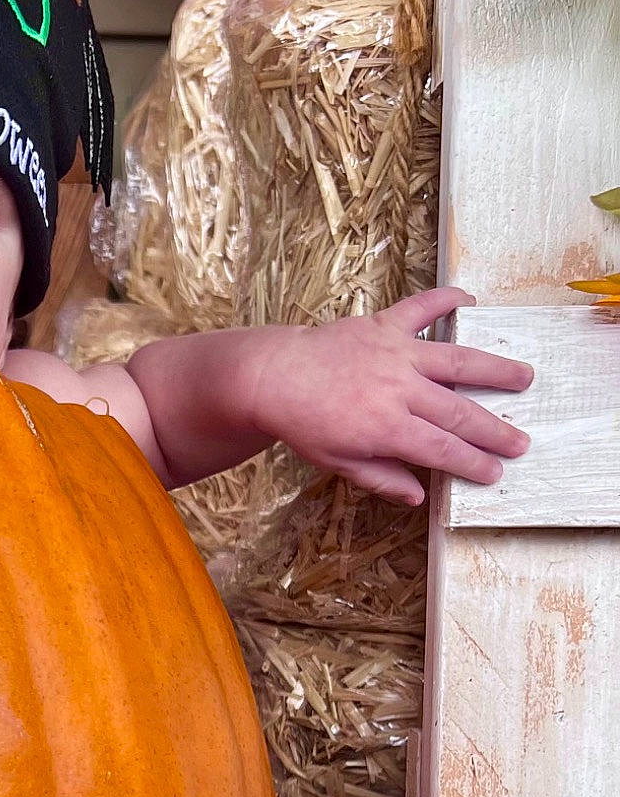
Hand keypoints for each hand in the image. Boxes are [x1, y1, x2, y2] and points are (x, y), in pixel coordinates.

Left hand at [244, 287, 532, 506]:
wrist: (272, 378)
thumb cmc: (303, 424)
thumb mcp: (338, 463)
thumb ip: (382, 478)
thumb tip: (419, 496)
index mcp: (387, 428)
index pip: (443, 450)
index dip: (473, 463)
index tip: (495, 472)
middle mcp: (399, 389)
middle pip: (458, 411)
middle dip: (494, 430)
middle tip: (521, 441)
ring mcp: (394, 353)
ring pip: (456, 360)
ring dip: (494, 368)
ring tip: (524, 376)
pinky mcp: (383, 325)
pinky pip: (420, 308)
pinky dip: (445, 300)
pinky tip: (470, 300)